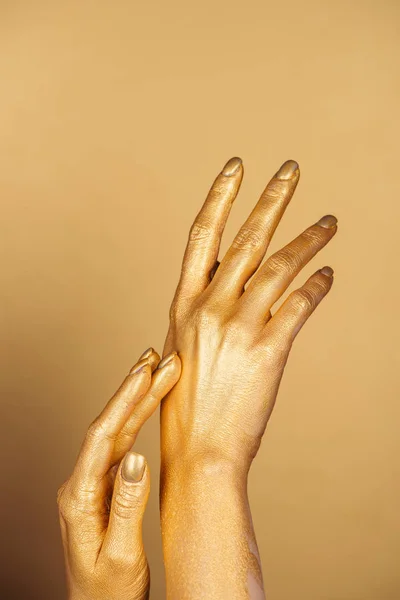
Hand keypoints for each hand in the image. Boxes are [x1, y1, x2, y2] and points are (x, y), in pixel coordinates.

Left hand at [57, 347, 180, 599]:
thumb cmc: (108, 593)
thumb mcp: (120, 556)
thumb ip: (127, 506)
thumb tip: (136, 458)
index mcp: (78, 497)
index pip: (101, 438)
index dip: (123, 401)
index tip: (144, 372)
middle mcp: (82, 484)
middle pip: (110, 426)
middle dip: (134, 390)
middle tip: (158, 358)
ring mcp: (94, 483)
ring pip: (118, 431)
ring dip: (138, 399)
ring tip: (158, 369)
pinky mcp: (107, 486)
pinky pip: (123, 444)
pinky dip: (139, 420)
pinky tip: (149, 403)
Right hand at [161, 157, 336, 473]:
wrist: (199, 452)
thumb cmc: (187, 403)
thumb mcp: (182, 347)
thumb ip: (203, 311)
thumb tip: (231, 283)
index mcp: (184, 304)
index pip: (202, 236)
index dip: (220, 197)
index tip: (237, 167)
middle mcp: (209, 307)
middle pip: (247, 239)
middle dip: (272, 200)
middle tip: (292, 169)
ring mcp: (238, 326)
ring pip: (280, 266)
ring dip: (309, 239)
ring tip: (330, 222)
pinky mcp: (268, 349)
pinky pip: (300, 303)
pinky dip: (318, 284)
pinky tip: (329, 273)